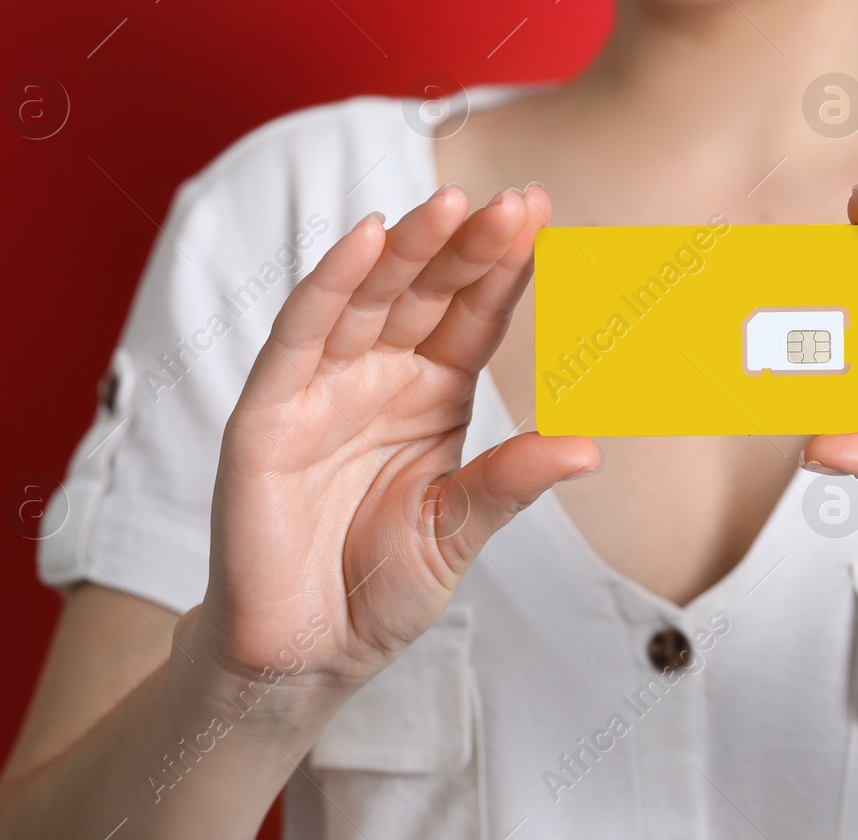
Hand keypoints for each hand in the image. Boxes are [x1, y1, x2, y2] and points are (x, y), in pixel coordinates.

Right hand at [188, 183, 599, 696]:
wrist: (304, 653)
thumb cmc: (380, 587)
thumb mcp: (459, 530)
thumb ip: (510, 483)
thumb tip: (589, 448)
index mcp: (434, 393)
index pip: (475, 314)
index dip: (507, 268)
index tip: (545, 218)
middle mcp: (381, 376)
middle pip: (428, 292)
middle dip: (468, 245)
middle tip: (514, 204)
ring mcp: (322, 387)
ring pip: (368, 297)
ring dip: (408, 249)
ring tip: (451, 205)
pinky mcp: (268, 411)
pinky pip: (300, 335)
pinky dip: (329, 285)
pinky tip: (367, 240)